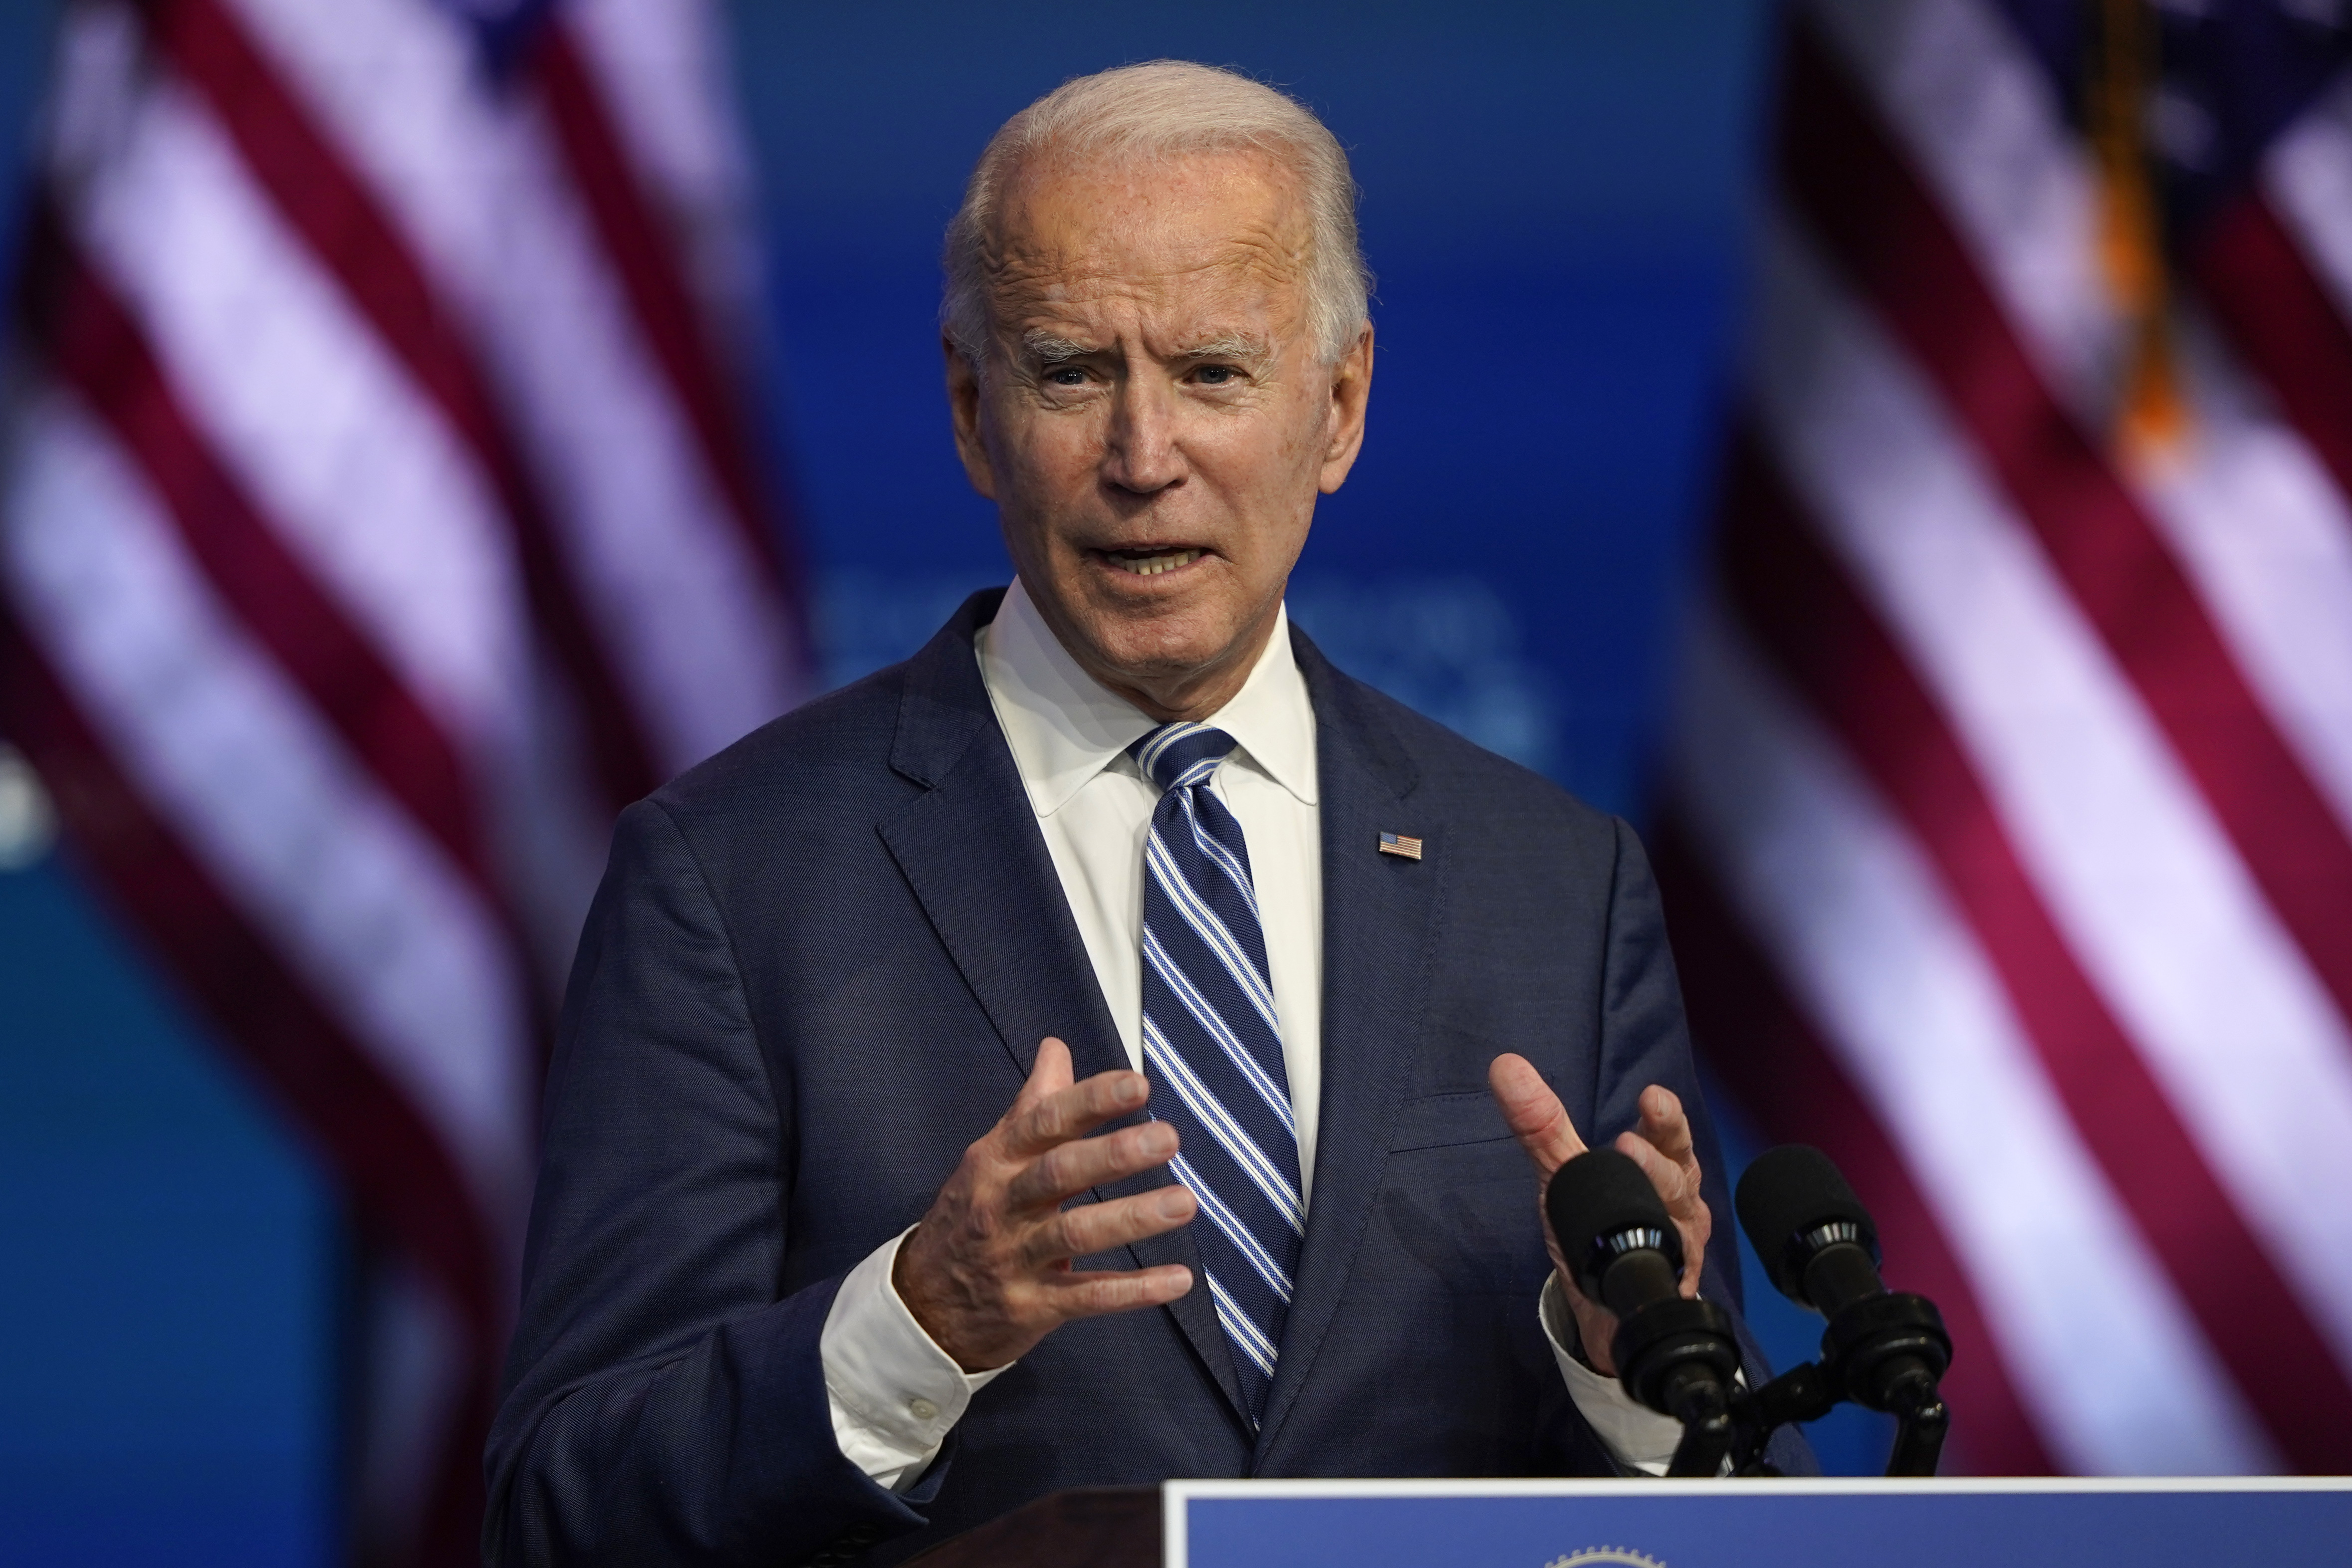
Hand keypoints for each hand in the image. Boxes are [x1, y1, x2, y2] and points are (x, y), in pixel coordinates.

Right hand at [894, 1037, 1196, 1370]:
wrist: (921, 1305)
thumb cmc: (970, 1217)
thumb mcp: (992, 1157)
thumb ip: (1033, 1105)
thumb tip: (1056, 1048)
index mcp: (997, 1161)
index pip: (1044, 1121)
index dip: (1091, 1101)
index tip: (1138, 1086)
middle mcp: (1004, 1204)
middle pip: (1059, 1172)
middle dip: (1114, 1153)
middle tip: (1167, 1137)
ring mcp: (1016, 1257)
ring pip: (1075, 1234)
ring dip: (1132, 1217)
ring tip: (1184, 1201)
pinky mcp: (1031, 1306)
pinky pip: (1087, 1297)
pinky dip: (1134, 1290)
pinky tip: (1177, 1279)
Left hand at [1486, 1053, 1710, 1376]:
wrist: (1611, 1303)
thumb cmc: (1599, 1224)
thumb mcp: (1566, 1173)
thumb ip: (1542, 1125)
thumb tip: (1505, 1067)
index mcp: (1661, 1164)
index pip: (1668, 1134)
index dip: (1663, 1117)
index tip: (1651, 1097)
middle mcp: (1680, 1200)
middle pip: (1679, 1172)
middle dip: (1657, 1158)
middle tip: (1631, 1143)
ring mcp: (1684, 1244)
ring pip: (1678, 1218)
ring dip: (1656, 1196)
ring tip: (1631, 1176)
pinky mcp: (1677, 1285)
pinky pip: (1675, 1271)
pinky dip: (1665, 1262)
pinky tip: (1654, 1256)